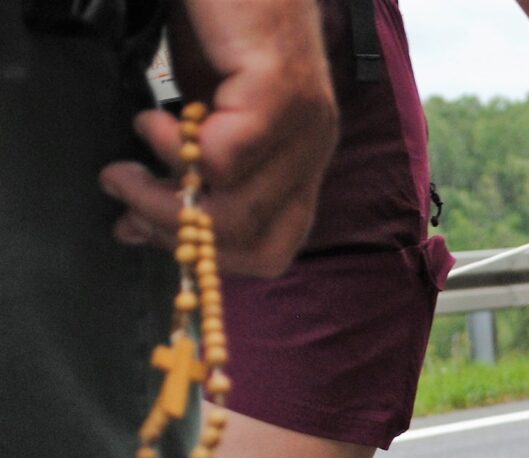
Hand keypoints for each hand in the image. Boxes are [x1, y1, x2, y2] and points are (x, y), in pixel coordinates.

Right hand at [100, 0, 337, 277]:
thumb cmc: (220, 34)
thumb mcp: (202, 122)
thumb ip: (183, 175)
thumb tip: (137, 229)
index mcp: (298, 166)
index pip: (276, 251)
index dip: (216, 259)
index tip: (158, 232)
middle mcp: (310, 154)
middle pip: (260, 248)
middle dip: (180, 238)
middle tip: (126, 198)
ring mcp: (303, 126)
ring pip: (240, 215)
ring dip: (164, 201)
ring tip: (125, 165)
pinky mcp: (281, 92)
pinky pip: (227, 160)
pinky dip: (174, 151)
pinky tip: (153, 122)